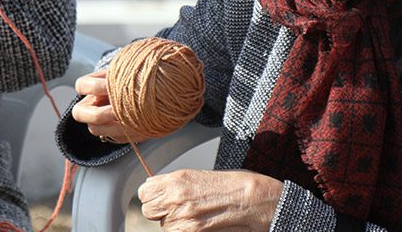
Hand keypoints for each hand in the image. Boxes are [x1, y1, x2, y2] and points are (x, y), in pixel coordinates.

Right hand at [70, 70, 149, 144]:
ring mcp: (101, 122)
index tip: (109, 85)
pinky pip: (117, 138)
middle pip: (79, 113)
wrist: (145, 92)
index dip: (94, 87)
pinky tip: (141, 127)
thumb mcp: (127, 73)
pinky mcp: (116, 133)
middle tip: (115, 111)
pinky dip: (129, 134)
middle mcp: (92, 105)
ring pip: (95, 129)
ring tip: (131, 121)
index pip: (82, 85)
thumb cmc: (133, 78)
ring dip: (114, 128)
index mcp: (92, 87)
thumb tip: (129, 80)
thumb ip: (123, 76)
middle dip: (98, 114)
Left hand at [138, 169, 282, 230]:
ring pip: (164, 227)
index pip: (144, 192)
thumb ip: (174, 183)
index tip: (161, 196)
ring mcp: (183, 221)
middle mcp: (176, 200)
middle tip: (179, 208)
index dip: (153, 195)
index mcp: (176, 181)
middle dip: (161, 211)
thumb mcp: (200, 175)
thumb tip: (155, 186)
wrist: (257, 201)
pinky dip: (185, 231)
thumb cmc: (236, 186)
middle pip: (149, 211)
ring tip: (197, 217)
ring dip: (176, 224)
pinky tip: (200, 226)